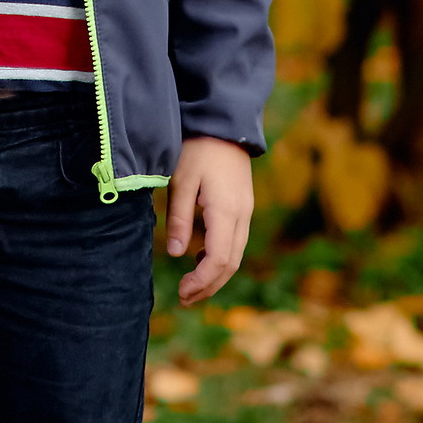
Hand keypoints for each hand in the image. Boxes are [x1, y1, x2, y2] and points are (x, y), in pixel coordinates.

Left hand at [165, 136, 252, 305]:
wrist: (224, 124)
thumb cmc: (198, 148)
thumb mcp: (181, 181)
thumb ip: (179, 219)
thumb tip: (177, 254)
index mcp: (226, 211)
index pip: (219, 259)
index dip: (202, 281)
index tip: (182, 291)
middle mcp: (242, 216)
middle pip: (230, 264)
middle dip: (209, 286)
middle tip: (185, 299)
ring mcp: (246, 212)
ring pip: (235, 255)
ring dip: (215, 275)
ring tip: (191, 287)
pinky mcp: (243, 207)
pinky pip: (235, 242)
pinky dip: (220, 258)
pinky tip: (200, 259)